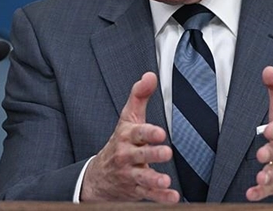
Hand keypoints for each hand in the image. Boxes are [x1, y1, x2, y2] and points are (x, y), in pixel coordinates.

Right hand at [81, 72, 178, 202]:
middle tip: (166, 153)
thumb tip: (150, 75)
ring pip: (142, 177)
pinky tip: (173, 197)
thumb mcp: (127, 118)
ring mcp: (131, 174)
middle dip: (152, 154)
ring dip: (154, 179)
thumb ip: (139, 96)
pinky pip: (148, 195)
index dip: (148, 133)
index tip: (160, 133)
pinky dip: (160, 198)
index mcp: (127, 136)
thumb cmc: (120, 141)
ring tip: (165, 181)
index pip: (137, 133)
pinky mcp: (136, 190)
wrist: (99, 176)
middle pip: (140, 155)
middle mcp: (127, 155)